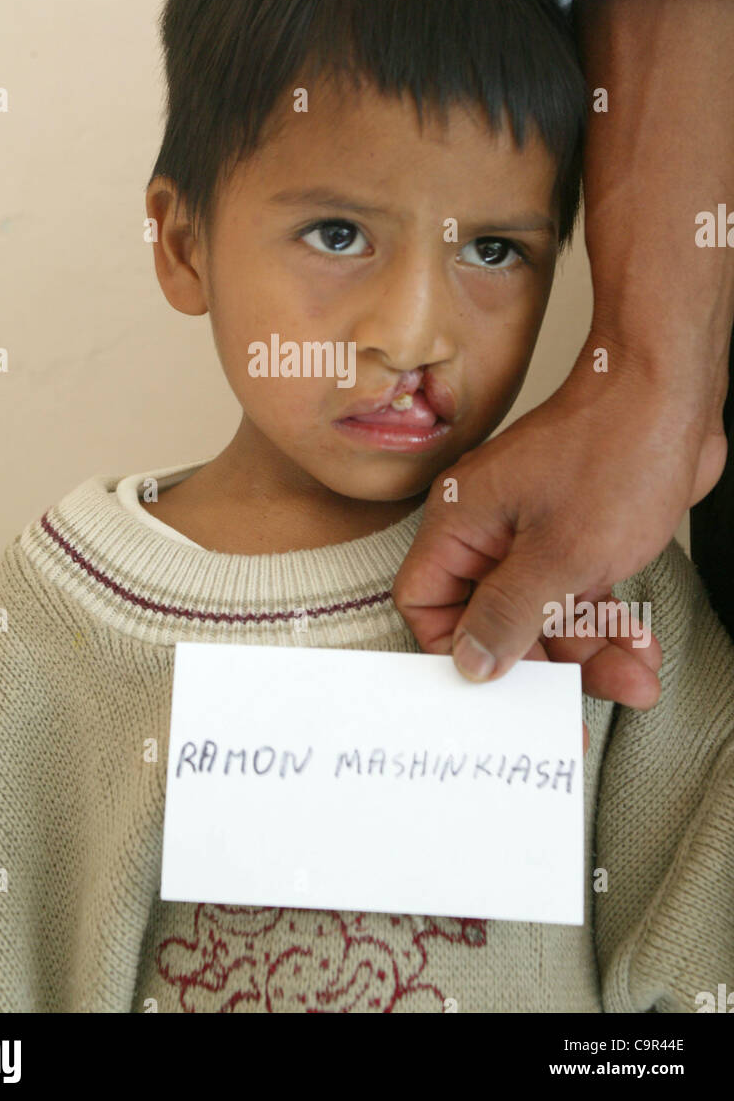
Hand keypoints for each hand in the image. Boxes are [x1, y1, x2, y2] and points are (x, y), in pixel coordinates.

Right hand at [392, 335, 726, 707]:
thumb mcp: (560, 556)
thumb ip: (508, 615)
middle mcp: (489, 528)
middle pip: (494, 619)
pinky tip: (639, 644)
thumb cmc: (614, 450)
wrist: (674, 394)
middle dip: (546, 664)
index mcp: (461, 523)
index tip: (499, 690)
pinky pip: (578, 594)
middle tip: (576, 706)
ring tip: (633, 676)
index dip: (457, 651)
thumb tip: (469, 661)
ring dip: (590, 651)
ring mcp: (534, 529)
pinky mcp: (576, 532)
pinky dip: (608, 621)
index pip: (427, 604)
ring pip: (546, 613)